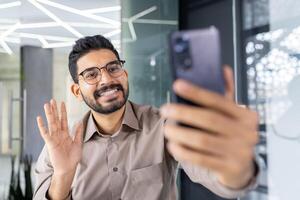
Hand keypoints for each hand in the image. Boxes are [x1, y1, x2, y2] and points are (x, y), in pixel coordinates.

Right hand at [37, 99, 83, 175]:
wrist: (68, 168)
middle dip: (55, 110)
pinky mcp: (50, 143)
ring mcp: (54, 138)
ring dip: (49, 114)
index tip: (62, 102)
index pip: (64, 120)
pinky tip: (39, 119)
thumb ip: (78, 132)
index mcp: (65, 134)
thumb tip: (79, 122)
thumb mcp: (78, 143)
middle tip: (52, 100)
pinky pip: (45, 133)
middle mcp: (59, 134)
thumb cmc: (73, 157)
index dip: (63, 112)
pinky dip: (42, 126)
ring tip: (46, 105)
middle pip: (56, 119)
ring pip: (51, 123)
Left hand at [160, 66, 258, 188]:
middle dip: (183, 113)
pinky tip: (173, 146)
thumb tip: (222, 68)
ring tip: (166, 129)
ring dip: (180, 133)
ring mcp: (239, 152)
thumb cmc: (232, 135)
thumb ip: (226, 93)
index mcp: (246, 116)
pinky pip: (200, 159)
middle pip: (209, 119)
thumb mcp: (233, 115)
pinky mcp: (228, 168)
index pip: (219, 100)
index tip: (177, 85)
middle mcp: (246, 133)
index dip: (197, 92)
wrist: (242, 168)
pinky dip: (183, 151)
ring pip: (203, 140)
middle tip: (165, 110)